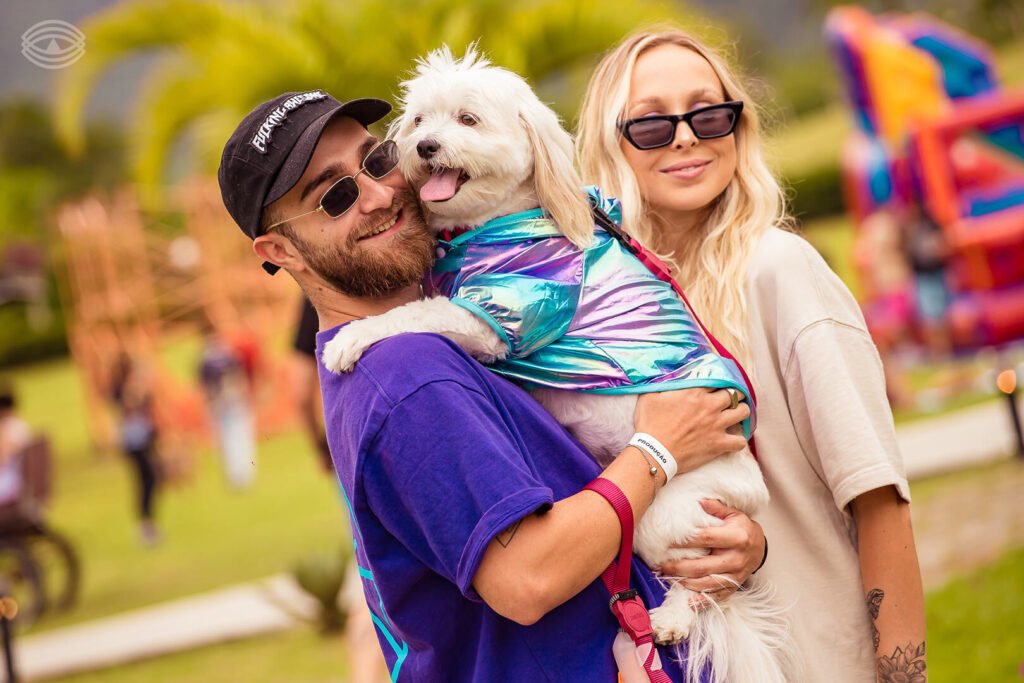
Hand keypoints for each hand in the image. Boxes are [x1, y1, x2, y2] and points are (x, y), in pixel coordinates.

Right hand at [634, 388, 748, 474]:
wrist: (653, 452)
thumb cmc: (649, 424)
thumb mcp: (650, 396)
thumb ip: (663, 383)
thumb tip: (667, 376)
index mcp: (694, 392)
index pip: (717, 378)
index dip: (718, 380)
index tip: (717, 384)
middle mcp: (710, 406)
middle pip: (735, 393)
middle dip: (735, 393)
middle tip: (730, 397)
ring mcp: (717, 425)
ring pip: (743, 412)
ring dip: (741, 411)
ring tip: (736, 414)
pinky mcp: (718, 444)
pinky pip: (740, 441)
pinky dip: (738, 440)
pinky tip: (733, 438)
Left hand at [657, 500, 764, 606]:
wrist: (759, 547)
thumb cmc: (742, 528)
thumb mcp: (733, 513)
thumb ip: (717, 508)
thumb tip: (700, 501)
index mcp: (736, 537)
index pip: (705, 539)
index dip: (684, 541)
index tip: (666, 542)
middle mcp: (736, 558)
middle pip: (702, 566)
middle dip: (678, 567)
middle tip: (661, 565)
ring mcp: (736, 575)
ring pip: (706, 584)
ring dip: (684, 583)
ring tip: (667, 578)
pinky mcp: (734, 586)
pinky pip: (716, 596)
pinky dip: (700, 600)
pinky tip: (685, 599)